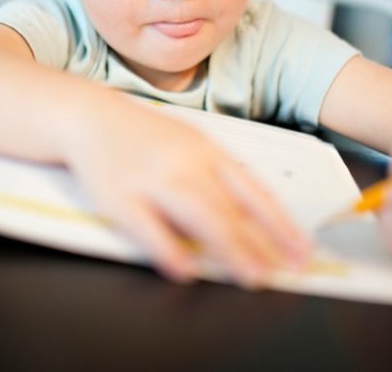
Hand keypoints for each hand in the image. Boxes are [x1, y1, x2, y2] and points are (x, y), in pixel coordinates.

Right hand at [62, 98, 308, 286]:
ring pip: (199, 216)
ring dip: (229, 249)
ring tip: (250, 276)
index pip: (253, 192)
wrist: (90, 116)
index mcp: (207, 153)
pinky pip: (147, 227)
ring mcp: (152, 179)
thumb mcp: (191, 145)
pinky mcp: (119, 197)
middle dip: (260, 244)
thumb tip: (258, 216)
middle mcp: (185, 163)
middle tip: (282, 273)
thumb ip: (220, 178)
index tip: (301, 251)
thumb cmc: (146, 137)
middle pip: (229, 208)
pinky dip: (169, 250)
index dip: (280, 224)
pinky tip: (186, 271)